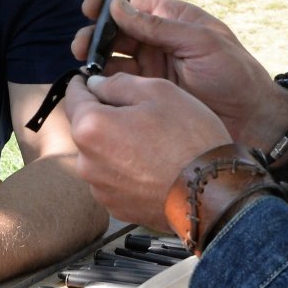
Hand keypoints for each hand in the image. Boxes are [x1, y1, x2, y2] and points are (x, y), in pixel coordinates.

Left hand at [59, 72, 232, 230]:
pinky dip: (125, 170)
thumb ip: (118, 83)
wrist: (213, 193)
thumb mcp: (158, 91)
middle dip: (104, 116)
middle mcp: (86, 162)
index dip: (84, 84)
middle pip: (86, 128)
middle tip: (137, 112)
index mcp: (91, 127)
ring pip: (99, 155)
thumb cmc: (189, 138)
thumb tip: (95, 84)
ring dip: (114, 145)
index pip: (74, 96)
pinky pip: (112, 179)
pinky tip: (152, 166)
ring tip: (150, 143)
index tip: (90, 79)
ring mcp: (100, 189)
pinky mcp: (116, 207)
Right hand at [71, 0, 287, 147]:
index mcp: (172, 19)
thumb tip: (117, 7)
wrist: (252, 121)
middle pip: (115, 30)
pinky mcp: (148, 95)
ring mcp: (152, 69)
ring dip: (94, 60)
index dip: (106, 1)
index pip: (131, 1)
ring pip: (112, 58)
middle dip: (94, 34)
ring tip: (84, 68)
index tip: (88, 8)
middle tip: (81, 47)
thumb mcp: (202, 43)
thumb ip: (159, 26)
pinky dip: (102, 84)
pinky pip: (118, 85)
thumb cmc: (235, 75)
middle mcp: (158, 41)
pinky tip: (92, 88)